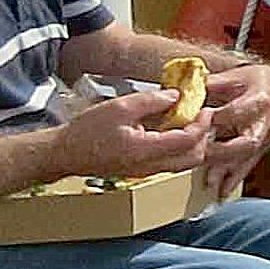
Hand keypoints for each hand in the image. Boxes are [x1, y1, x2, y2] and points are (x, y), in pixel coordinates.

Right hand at [53, 87, 212, 182]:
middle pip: (194, 158)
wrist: (65, 154)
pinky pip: (170, 162)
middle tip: (200, 115)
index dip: (202, 124)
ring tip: (186, 120)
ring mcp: (147, 172)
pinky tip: (169, 128)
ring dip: (192, 143)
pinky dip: (178, 147)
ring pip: (184, 163)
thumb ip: (151, 101)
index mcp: (147, 151)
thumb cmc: (87, 130)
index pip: (189, 141)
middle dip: (203, 136)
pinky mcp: (142, 171)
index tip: (205, 108)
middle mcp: (151, 167)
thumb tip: (177, 96)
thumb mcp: (120, 107)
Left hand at [197, 60, 269, 191]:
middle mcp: (265, 122)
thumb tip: (184, 92)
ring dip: (227, 171)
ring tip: (210, 183)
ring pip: (246, 158)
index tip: (197, 121)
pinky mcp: (261, 149)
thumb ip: (210, 85)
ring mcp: (265, 138)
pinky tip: (222, 191)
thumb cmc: (253, 81)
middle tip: (200, 156)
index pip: (236, 112)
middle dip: (222, 152)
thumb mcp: (232, 76)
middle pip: (246, 142)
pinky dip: (234, 178)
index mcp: (259, 100)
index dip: (215, 118)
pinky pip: (248, 165)